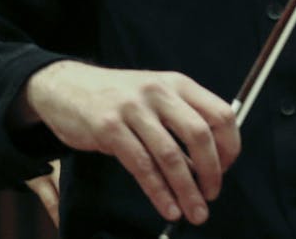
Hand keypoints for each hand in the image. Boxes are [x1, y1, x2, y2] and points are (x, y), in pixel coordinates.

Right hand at [15, 60, 239, 226]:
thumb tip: (209, 160)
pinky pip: (141, 167)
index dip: (229, 145)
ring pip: (170, 155)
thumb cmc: (118, 97)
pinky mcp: (108, 128)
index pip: (220, 113)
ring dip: (186, 189)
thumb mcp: (156, 95)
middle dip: (212, 171)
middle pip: (199, 135)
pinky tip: (168, 206)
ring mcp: (133, 109)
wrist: (66, 86)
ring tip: (195, 211)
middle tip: (212, 194)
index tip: (227, 169)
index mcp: (179, 83)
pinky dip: (159, 192)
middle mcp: (160, 92)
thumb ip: (182, 118)